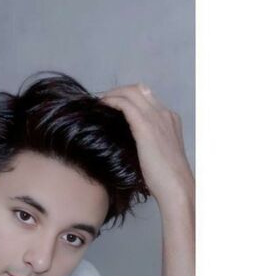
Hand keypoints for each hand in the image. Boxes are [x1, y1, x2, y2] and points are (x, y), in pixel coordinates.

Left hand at [99, 84, 193, 208]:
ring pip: (131, 93)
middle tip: (103, 101)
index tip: (114, 104)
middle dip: (118, 92)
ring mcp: (156, 118)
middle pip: (139, 89)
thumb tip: (129, 144)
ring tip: (100, 103)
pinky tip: (102, 107)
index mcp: (170, 119)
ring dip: (112, 95)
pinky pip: (126, 104)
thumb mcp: (157, 154)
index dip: (129, 97)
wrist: (176, 186)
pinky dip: (112, 102)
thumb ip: (147, 143)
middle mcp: (164, 114)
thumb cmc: (165, 178)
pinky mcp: (145, 127)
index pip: (147, 97)